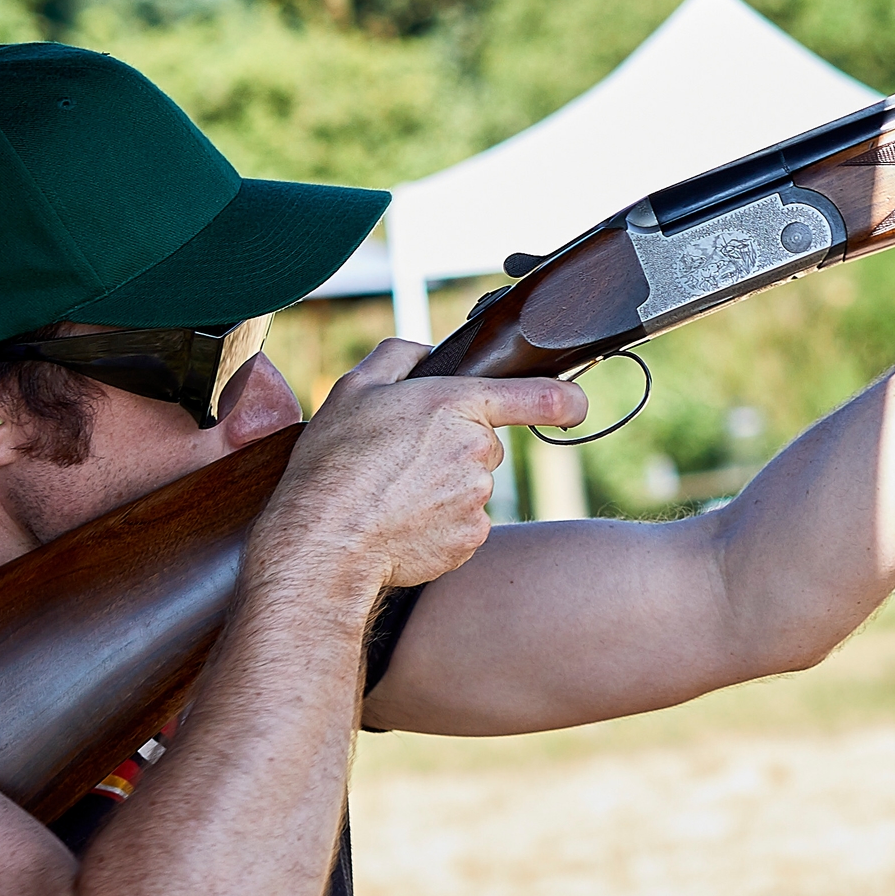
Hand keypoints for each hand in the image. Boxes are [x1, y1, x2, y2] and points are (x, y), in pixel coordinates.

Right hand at [257, 339, 583, 597]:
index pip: (541, 397)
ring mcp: (477, 499)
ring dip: (444, 488)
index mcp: (456, 405)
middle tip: (403, 461)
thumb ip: (399, 356)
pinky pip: (464, 524)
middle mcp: (477, 452)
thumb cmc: (333, 465)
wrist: (321, 543)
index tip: (573, 406)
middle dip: (454, 448)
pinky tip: (402, 523)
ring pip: (473, 485)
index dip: (566, 400)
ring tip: (393, 496)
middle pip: (486, 445)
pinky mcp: (471, 540)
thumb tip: (425, 351)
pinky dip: (440, 524)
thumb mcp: (354, 389)